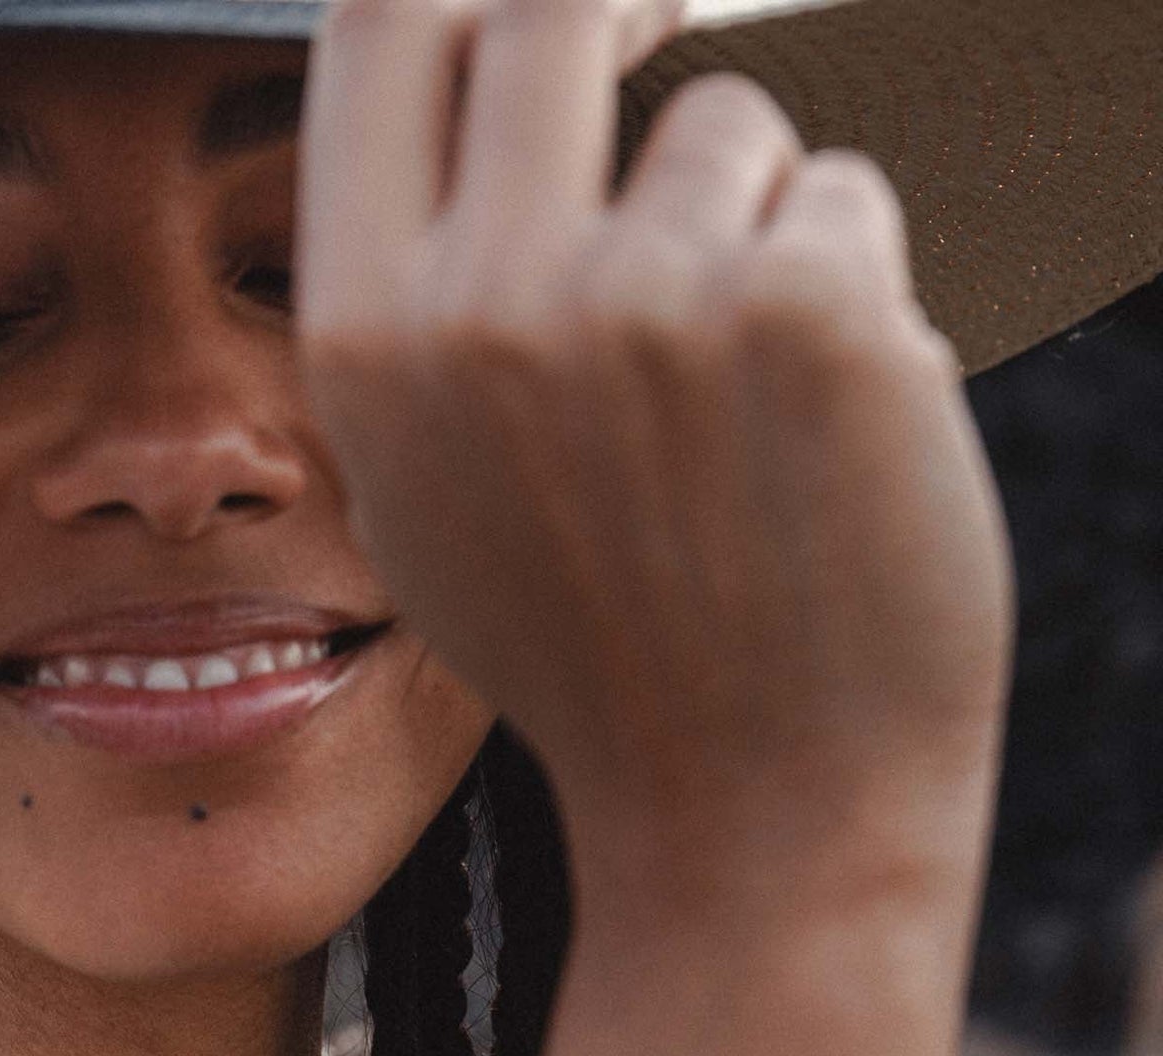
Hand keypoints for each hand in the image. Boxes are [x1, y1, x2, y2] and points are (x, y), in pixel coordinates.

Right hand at [297, 0, 1013, 927]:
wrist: (743, 814)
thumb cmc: (595, 648)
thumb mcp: (433, 491)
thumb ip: (429, 292)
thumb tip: (496, 80)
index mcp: (364, 343)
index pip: (381, 19)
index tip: (562, 13)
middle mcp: (482, 302)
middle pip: (555, 3)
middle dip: (636, 18)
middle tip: (686, 77)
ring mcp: (645, 301)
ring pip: (729, 123)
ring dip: (755, 221)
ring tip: (746, 405)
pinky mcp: (809, 310)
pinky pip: (843, 197)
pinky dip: (851, 293)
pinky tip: (824, 439)